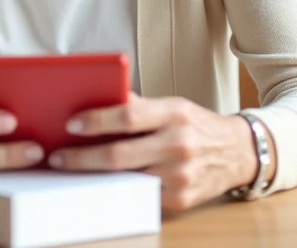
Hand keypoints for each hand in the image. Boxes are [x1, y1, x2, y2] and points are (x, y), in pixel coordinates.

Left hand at [47, 94, 258, 210]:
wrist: (238, 152)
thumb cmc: (196, 125)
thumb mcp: (172, 105)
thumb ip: (138, 105)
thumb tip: (97, 98)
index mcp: (175, 113)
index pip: (128, 117)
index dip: (96, 121)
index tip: (70, 124)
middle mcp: (179, 144)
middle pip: (120, 155)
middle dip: (82, 158)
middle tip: (57, 158)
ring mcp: (180, 175)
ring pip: (126, 178)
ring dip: (95, 176)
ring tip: (71, 170)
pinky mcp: (181, 199)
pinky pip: (140, 195)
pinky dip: (117, 189)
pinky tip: (100, 184)